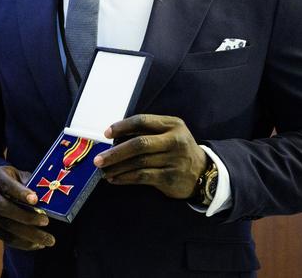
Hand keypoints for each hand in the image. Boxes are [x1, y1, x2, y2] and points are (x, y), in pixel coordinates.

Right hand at [0, 165, 54, 249]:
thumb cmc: (8, 181)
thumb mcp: (17, 175)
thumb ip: (30, 183)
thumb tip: (48, 195)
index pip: (7, 185)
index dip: (21, 193)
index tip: (36, 200)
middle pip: (5, 208)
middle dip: (27, 217)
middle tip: (46, 221)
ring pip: (7, 226)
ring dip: (30, 235)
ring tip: (49, 239)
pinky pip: (7, 238)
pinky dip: (24, 243)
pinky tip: (38, 243)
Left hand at [93, 114, 207, 198]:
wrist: (203, 172)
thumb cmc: (177, 150)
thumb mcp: (169, 133)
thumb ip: (147, 132)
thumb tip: (114, 138)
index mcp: (172, 125)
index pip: (142, 121)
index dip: (122, 127)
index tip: (107, 134)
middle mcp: (175, 141)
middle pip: (139, 144)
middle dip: (115, 152)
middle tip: (98, 159)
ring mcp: (174, 160)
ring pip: (139, 162)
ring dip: (117, 167)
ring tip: (104, 171)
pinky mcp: (171, 177)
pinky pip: (142, 176)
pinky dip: (125, 178)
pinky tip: (115, 179)